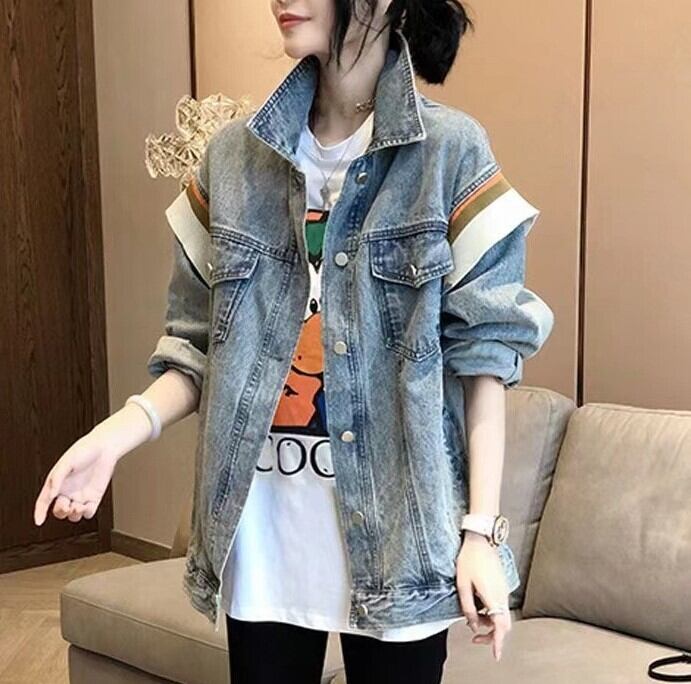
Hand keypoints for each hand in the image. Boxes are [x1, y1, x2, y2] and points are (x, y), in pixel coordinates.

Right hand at [34, 431, 117, 525]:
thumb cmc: (84, 450)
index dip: (39, 512)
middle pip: (59, 511)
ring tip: (78, 506)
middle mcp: (68, 491)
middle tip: (67, 506)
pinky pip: (89, 512)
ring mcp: (81, 495)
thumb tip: (51, 495)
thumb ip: (57, 478)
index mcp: (57, 483)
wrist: (105, 447)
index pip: (44, 501)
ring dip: (73, 514)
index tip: (39, 521)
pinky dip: (87, 513)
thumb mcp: (66, 463)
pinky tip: (88, 506)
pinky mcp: (94, 497)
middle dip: (61, 512)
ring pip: (73, 515)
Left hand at [455, 531, 511, 661]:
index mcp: (493, 597)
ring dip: (488, 621)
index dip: (498, 643)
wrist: (481, 539)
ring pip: (501, 615)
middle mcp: (502, 595)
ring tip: (471, 617)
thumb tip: (472, 624)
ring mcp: (504, 590)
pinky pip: (499, 605)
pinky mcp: (502, 585)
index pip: (500, 627)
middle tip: (475, 637)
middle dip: (491, 634)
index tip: (496, 655)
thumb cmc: (470, 559)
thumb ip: (468, 607)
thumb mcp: (462, 584)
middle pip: (503, 624)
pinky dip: (490, 611)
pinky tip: (477, 605)